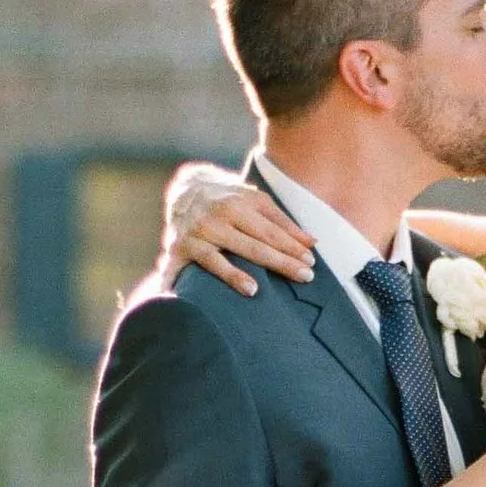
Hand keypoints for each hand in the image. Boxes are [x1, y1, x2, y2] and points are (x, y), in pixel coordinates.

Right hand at [160, 164, 313, 295]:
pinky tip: (178, 298)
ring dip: (233, 275)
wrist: (186, 188)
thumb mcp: (256, 201)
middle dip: (280, 262)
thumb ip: (283, 222)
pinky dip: (173, 283)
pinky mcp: (177, 250)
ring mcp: (196, 236)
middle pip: (253, 246)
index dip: (292, 247)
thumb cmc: (230, 199)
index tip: (311, 263)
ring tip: (254, 291)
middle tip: (305, 278)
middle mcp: (216, 219)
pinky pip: (179, 270)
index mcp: (238, 205)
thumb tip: (312, 243)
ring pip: (217, 259)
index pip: (271, 231)